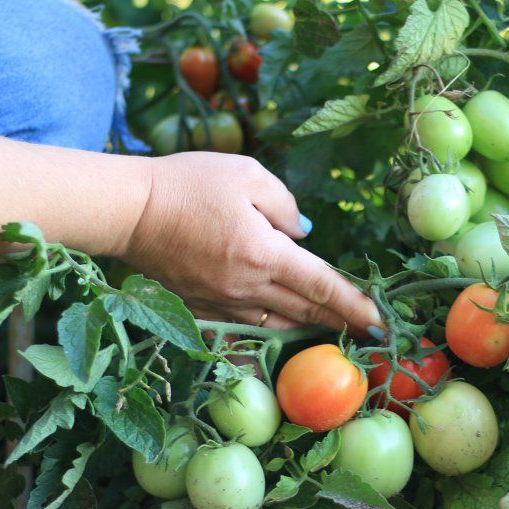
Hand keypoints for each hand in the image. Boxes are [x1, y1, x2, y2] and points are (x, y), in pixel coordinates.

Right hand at [124, 152, 381, 333]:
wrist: (127, 211)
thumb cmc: (187, 183)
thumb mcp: (246, 175)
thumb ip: (285, 205)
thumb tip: (303, 234)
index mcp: (265, 254)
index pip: (324, 287)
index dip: (357, 306)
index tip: (381, 323)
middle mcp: (248, 288)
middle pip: (307, 312)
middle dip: (342, 323)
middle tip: (370, 333)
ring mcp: (223, 303)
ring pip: (278, 323)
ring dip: (309, 328)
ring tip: (333, 329)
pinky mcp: (201, 307)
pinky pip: (246, 325)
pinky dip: (271, 325)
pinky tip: (283, 322)